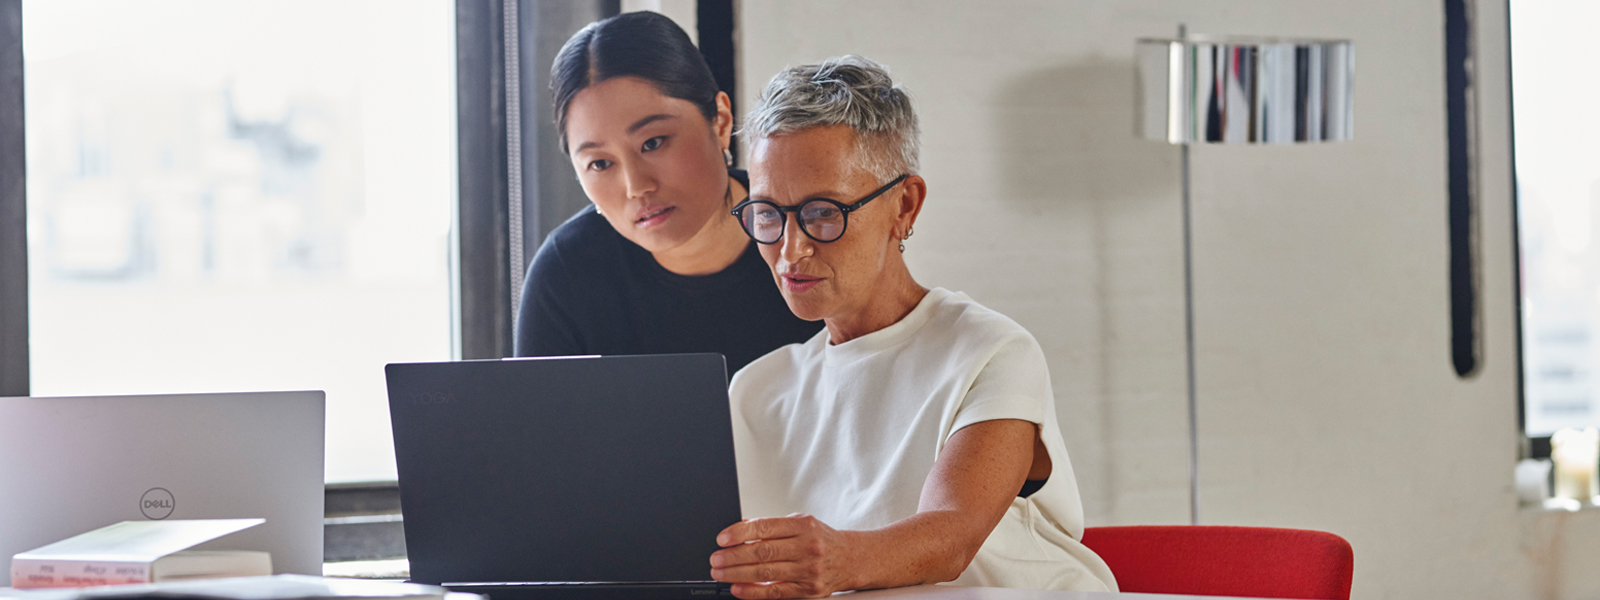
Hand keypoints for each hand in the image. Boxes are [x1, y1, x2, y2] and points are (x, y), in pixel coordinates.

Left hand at [710, 514, 855, 598]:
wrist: (851, 559)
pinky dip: (753, 592)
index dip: (740, 533)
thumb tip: (739, 527)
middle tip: (715, 559)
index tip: (722, 539)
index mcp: (803, 526)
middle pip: (763, 551)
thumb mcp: (800, 524)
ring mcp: (808, 570)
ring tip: (721, 573)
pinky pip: (776, 592)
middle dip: (734, 556)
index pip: (765, 527)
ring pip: (766, 573)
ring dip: (738, 574)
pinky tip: (738, 589)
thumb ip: (771, 526)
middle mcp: (807, 547)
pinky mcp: (809, 590)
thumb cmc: (821, 539)